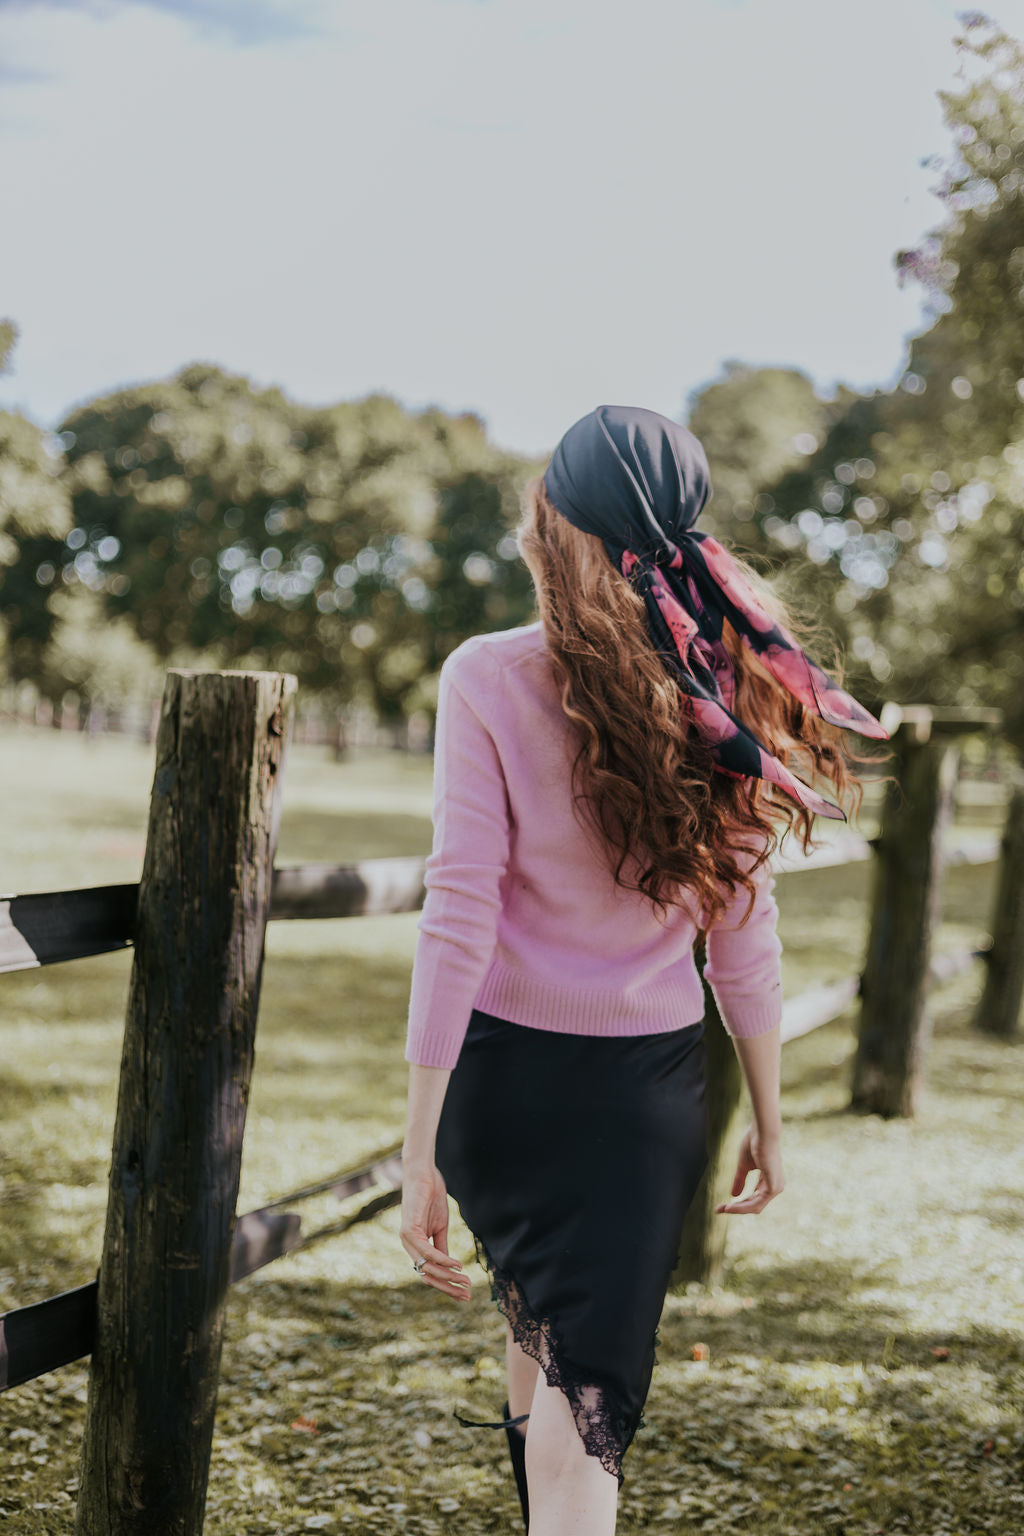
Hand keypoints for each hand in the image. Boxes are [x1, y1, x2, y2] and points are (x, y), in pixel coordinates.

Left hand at [400, 1161, 471, 1302]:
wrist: (424, 1174)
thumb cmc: (431, 1197)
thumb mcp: (440, 1227)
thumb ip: (441, 1247)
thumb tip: (449, 1268)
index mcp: (415, 1247)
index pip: (430, 1274)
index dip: (447, 1286)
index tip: (465, 1295)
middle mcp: (408, 1246)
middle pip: (428, 1276)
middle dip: (448, 1288)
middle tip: (466, 1296)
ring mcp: (406, 1239)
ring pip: (428, 1267)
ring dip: (448, 1276)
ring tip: (465, 1281)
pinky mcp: (409, 1229)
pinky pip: (427, 1251)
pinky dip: (442, 1260)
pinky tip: (456, 1265)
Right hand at [715, 1122, 784, 1214]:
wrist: (762, 1131)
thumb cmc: (754, 1143)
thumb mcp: (744, 1166)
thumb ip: (740, 1180)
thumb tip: (733, 1195)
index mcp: (770, 1181)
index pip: (754, 1199)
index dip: (738, 1204)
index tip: (721, 1206)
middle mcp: (775, 1186)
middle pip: (754, 1205)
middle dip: (735, 1209)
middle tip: (718, 1210)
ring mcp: (776, 1187)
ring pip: (755, 1207)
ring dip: (737, 1209)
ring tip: (723, 1209)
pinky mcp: (773, 1187)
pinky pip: (757, 1203)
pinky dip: (742, 1206)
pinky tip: (730, 1205)